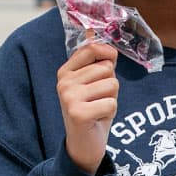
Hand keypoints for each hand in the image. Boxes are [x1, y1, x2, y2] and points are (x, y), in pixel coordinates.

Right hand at [56, 32, 118, 173]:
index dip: (107, 56)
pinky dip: (110, 113)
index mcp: (65, 71)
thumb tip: (94, 30)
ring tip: (98, 109)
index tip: (106, 69)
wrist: (83, 145)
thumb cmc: (92, 110)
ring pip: (112, 84)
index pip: (92, 49)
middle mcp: (63, 82)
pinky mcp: (78, 113)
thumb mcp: (93, 82)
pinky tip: (97, 119)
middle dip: (110, 86)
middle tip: (98, 100)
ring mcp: (68, 97)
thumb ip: (97, 60)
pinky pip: (112, 103)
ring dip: (111, 99)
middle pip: (107, 69)